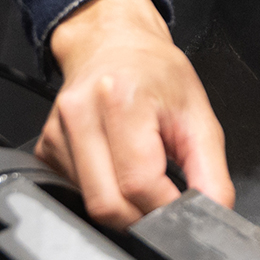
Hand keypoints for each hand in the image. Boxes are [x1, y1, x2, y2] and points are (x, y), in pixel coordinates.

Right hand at [40, 0, 233, 227]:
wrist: (115, 43)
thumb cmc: (157, 73)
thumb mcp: (199, 116)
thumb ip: (210, 172)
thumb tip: (213, 215)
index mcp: (122, 100)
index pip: (139, 184)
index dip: (167, 207)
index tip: (183, 205)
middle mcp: (81, 113)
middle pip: (108, 204)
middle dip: (143, 216)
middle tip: (164, 197)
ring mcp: (56, 132)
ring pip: (90, 204)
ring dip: (123, 205)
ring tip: (143, 171)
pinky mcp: (46, 147)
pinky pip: (76, 192)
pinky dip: (104, 192)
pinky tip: (117, 165)